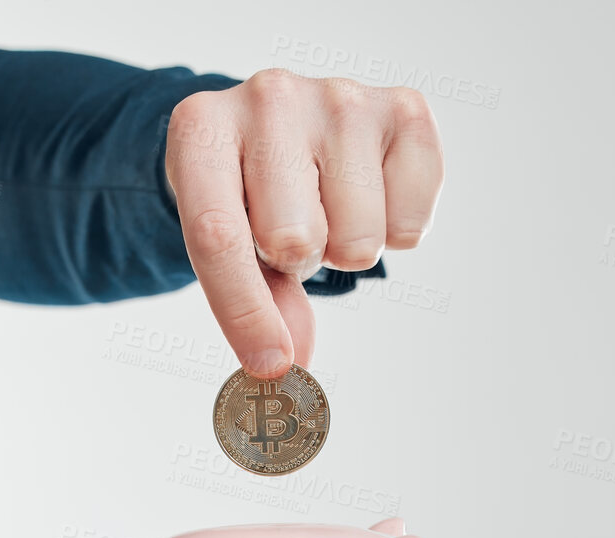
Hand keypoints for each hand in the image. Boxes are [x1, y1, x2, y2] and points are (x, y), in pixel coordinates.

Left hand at [164, 69, 445, 378]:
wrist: (282, 123)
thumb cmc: (247, 189)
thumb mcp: (228, 238)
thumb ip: (255, 301)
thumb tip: (290, 363)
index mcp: (202, 129)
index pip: (218, 234)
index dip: (243, 311)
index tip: (268, 364)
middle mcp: (268, 96)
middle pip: (294, 239)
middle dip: (297, 259)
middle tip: (291, 233)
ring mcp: (340, 96)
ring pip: (359, 238)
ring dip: (347, 245)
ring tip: (330, 209)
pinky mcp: (405, 107)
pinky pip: (412, 222)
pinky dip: (397, 230)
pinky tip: (372, 194)